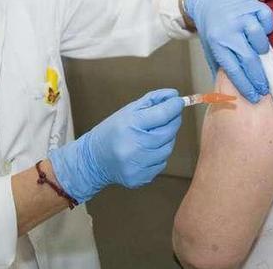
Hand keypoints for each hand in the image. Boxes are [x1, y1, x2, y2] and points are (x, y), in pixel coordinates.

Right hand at [48, 89, 183, 202]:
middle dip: (173, 121)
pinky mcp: (140, 177)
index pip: (162, 114)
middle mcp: (133, 146)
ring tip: (152, 135)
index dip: (174, 106)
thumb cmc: (111, 131)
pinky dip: (158, 155)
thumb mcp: (127, 111)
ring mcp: (137, 164)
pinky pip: (161, 163)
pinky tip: (146, 151)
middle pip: (168, 132)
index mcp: (128, 125)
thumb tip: (174, 94)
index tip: (179, 102)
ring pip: (167, 149)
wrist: (92, 160)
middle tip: (170, 116)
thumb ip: (152, 101)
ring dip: (166, 140)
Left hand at [185, 0, 272, 102]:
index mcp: (217, 42)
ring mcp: (242, 15)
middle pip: (249, 59)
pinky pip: (267, 19)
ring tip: (261, 54)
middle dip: (259, 78)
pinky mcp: (253, 4)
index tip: (255, 97)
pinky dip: (268, 26)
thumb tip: (229, 95)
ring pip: (259, 38)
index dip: (246, 86)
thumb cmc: (213, 30)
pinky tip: (264, 32)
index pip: (234, 70)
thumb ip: (220, 69)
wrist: (210, 0)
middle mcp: (229, 28)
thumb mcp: (210, 50)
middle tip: (265, 89)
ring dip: (262, 49)